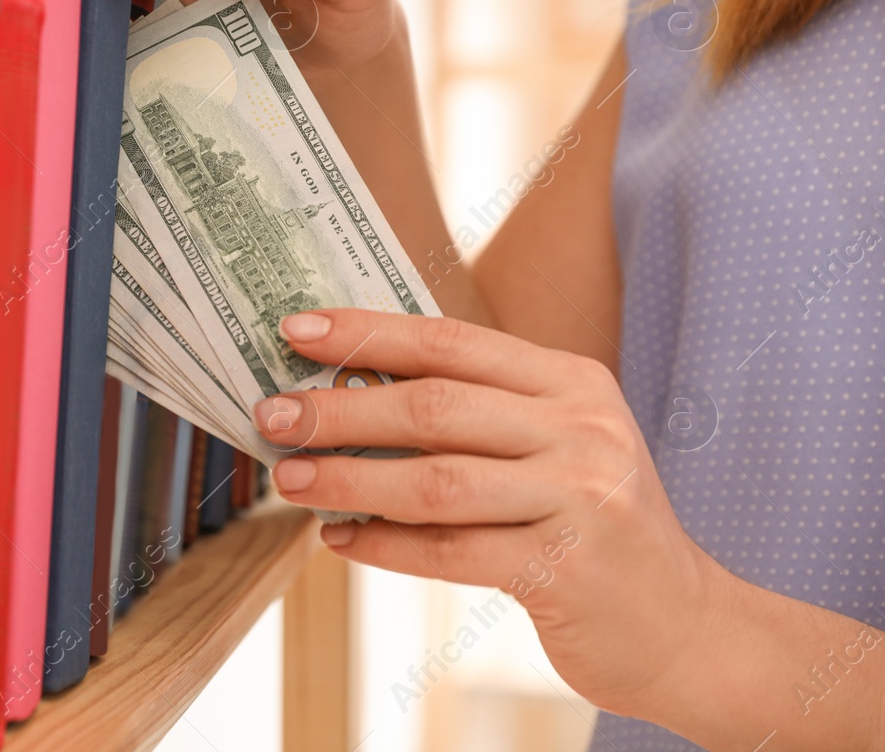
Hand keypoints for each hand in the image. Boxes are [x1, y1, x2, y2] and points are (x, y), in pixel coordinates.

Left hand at [254, 308, 718, 719]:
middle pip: (435, 406)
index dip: (367, 332)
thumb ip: (476, 414)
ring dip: (349, 480)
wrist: (684, 624)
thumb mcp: (555, 445)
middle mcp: (581, 429)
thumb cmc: (591, 525)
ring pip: (436, 482)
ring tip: (290, 480)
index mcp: (570, 382)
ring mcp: (580, 499)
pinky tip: (340, 539)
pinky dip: (386, 546)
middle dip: (340, 410)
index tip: (295, 331)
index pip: (451, 341)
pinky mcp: (568, 569)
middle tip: (272, 416)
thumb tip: (346, 393)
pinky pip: (453, 552)